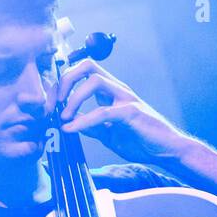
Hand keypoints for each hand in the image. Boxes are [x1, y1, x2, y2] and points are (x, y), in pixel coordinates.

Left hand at [56, 59, 190, 162]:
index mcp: (111, 92)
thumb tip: (70, 123)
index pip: (82, 73)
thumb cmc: (141, 140)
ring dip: (73, 98)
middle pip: (87, 66)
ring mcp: (126, 98)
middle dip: (65, 80)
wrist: (166, 151)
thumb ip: (91, 125)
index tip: (51, 104)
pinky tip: (71, 130)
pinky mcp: (131, 112)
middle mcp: (117, 90)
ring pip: (94, 81)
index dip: (62, 84)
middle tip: (54, 103)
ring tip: (63, 118)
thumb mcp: (108, 133)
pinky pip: (103, 111)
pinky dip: (83, 121)